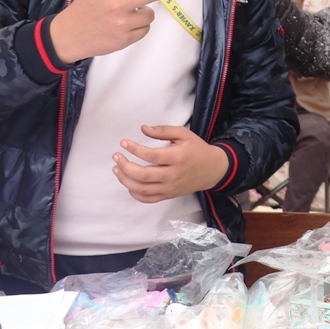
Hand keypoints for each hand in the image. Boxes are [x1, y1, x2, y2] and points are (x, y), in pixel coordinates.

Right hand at [48, 0, 188, 63]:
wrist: (66, 38)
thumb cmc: (83, 11)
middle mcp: (117, 5)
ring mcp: (122, 23)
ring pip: (149, 15)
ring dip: (143, 14)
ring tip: (128, 16)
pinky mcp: (125, 38)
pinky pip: (144, 30)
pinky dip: (138, 28)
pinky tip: (123, 29)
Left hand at [112, 125, 229, 201]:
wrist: (213, 169)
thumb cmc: (197, 150)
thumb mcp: (184, 134)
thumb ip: (163, 131)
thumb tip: (143, 129)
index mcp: (178, 158)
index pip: (151, 155)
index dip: (134, 149)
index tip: (123, 142)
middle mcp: (173, 175)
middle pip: (142, 175)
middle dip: (124, 165)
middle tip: (116, 156)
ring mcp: (170, 187)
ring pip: (141, 189)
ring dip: (124, 179)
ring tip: (117, 168)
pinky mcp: (168, 195)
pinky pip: (147, 199)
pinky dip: (134, 193)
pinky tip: (129, 183)